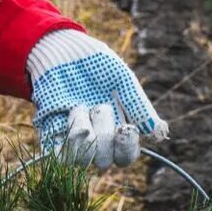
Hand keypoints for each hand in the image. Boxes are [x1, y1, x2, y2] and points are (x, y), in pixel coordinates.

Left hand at [27, 30, 168, 167]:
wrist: (63, 50)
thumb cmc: (97, 63)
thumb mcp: (123, 81)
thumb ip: (139, 106)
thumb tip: (159, 133)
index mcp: (118, 129)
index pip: (126, 156)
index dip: (127, 148)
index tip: (126, 128)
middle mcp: (96, 139)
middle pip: (105, 160)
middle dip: (104, 135)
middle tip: (101, 105)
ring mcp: (73, 138)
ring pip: (82, 160)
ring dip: (84, 134)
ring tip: (80, 106)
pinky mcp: (52, 134)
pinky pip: (58, 155)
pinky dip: (65, 140)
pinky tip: (70, 114)